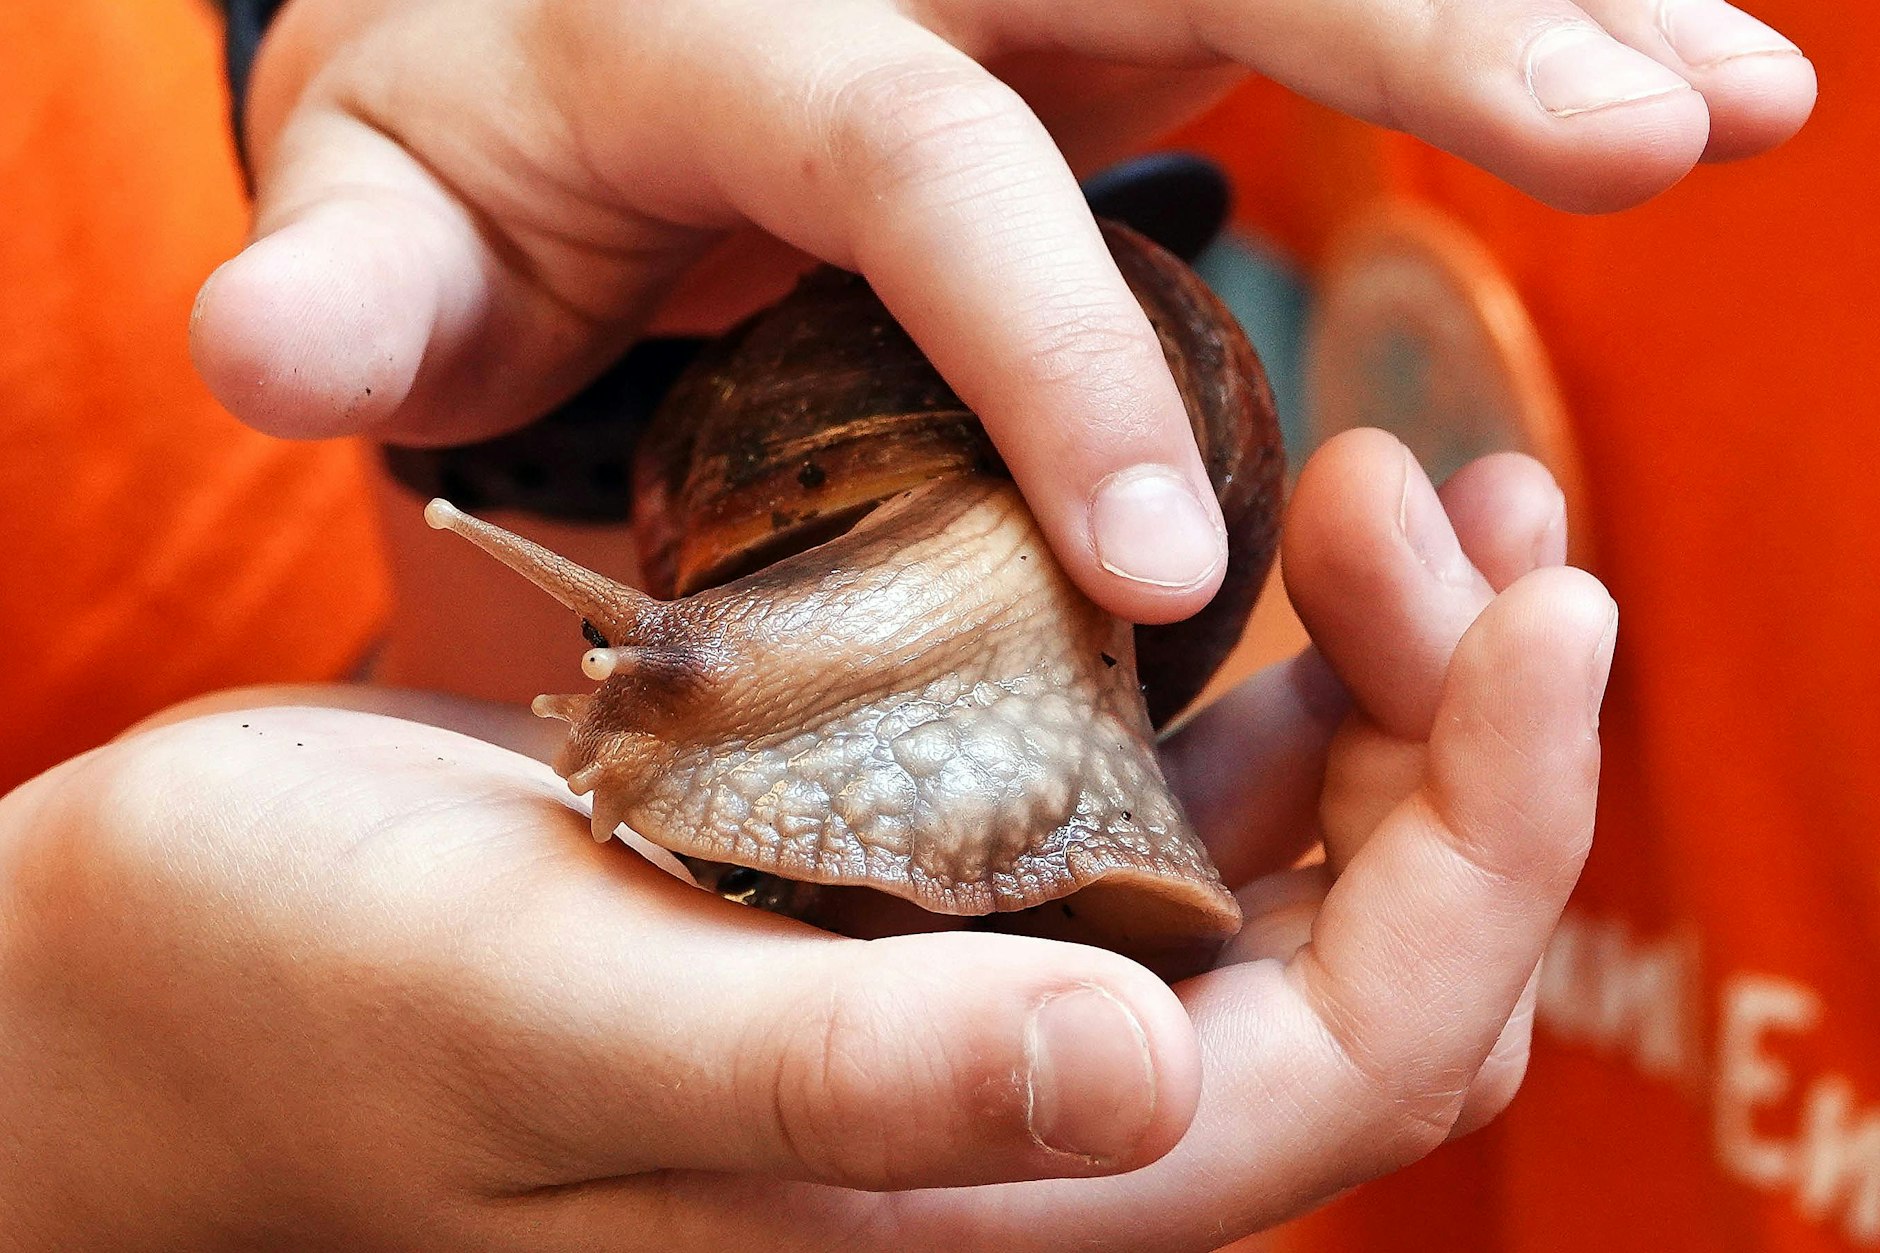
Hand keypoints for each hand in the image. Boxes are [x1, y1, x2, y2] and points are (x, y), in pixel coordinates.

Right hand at [0, 432, 1611, 1248]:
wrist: (170, 973)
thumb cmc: (312, 1011)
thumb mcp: (555, 1027)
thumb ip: (848, 1081)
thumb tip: (1147, 1079)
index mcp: (978, 1184)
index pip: (1368, 1054)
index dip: (1499, 837)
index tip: (1549, 601)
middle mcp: (1017, 1109)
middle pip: (1382, 952)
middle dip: (1472, 736)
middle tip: (1452, 505)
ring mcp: (980, 987)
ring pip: (1300, 867)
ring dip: (1390, 684)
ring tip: (1399, 491)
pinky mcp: (918, 880)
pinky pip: (1170, 795)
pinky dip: (1258, 670)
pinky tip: (1264, 546)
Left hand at [188, 0, 1810, 624]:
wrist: (509, 25)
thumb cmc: (454, 153)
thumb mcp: (375, 217)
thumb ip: (347, 288)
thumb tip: (264, 351)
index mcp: (724, 32)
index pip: (919, 160)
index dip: (1047, 341)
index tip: (1174, 552)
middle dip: (1424, 47)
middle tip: (1650, 149)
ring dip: (1524, 9)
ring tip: (1733, 112)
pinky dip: (1501, 17)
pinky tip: (1689, 65)